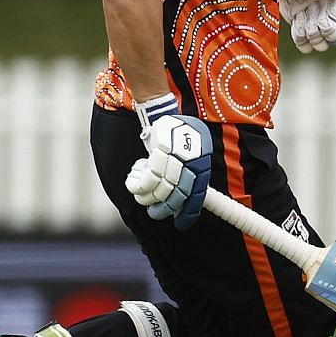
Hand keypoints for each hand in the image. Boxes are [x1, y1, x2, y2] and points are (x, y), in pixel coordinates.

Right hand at [124, 93, 210, 228]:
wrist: (164, 112)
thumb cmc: (176, 135)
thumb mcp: (190, 155)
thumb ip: (186, 176)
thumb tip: (179, 201)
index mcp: (201, 166)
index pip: (197, 197)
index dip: (187, 213)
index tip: (180, 224)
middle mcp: (191, 164)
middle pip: (177, 196)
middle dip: (163, 210)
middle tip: (154, 214)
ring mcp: (176, 159)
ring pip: (160, 190)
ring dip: (147, 197)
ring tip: (141, 196)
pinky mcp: (159, 153)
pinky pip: (148, 178)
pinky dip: (138, 185)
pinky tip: (134, 183)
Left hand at [284, 0, 335, 52]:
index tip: (333, 16)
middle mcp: (326, 15)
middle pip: (333, 35)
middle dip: (326, 31)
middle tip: (320, 22)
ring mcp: (312, 21)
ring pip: (318, 41)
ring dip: (313, 36)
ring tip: (308, 24)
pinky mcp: (299, 24)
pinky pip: (302, 40)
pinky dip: (300, 38)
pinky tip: (298, 26)